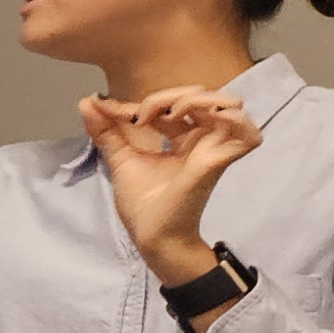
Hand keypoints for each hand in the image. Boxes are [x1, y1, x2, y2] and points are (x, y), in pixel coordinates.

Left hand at [82, 88, 259, 278]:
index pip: (172, 104)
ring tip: (169, 114)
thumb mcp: (121, 159)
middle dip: (167, 96)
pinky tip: (206, 119)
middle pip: (200, 96)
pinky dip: (233, 118)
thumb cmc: (144, 205)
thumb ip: (106, 131)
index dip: (142, 102)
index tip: (107, 111)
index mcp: (183, 139)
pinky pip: (247, 134)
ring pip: (226, 105)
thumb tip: (87, 102)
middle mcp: (202, 141)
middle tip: (139, 116)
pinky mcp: (218, 162)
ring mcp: (214, 150)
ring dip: (196, 99)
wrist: (151, 236)